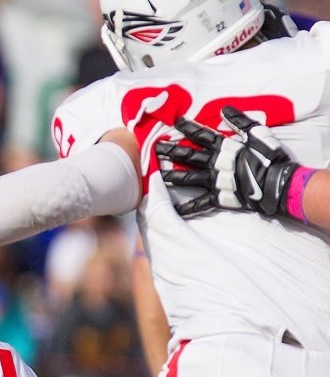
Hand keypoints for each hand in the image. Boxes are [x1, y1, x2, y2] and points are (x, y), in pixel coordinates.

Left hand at [156, 106, 300, 217]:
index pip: (201, 135)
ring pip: (188, 178)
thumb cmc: (271, 157)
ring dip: (171, 176)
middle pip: (188, 156)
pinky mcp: (219, 197)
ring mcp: (216, 181)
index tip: (174, 122)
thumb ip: (241, 121)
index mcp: (225, 148)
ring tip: (156, 175)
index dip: (187, 127)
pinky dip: (187, 208)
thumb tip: (224, 109)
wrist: (279, 182)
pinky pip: (200, 204)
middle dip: (171, 151)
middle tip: (155, 148)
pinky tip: (174, 210)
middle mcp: (216, 163)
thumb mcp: (258, 133)